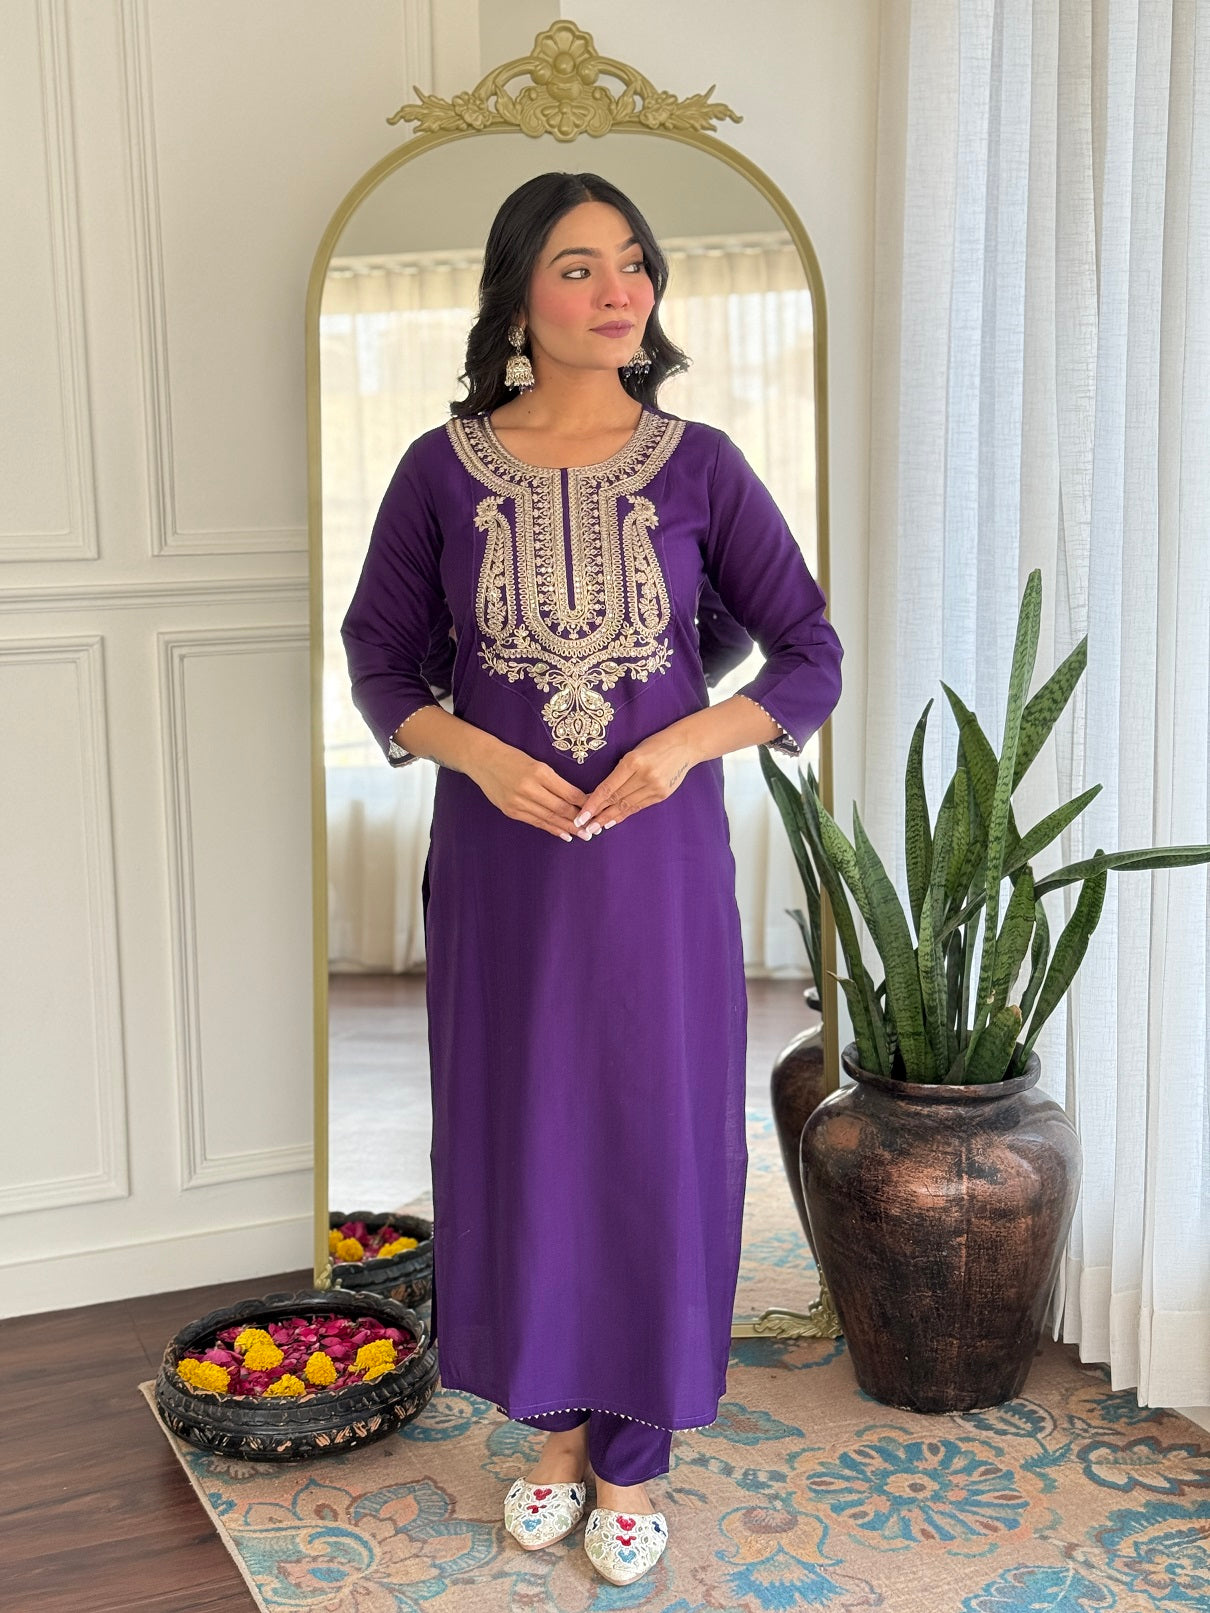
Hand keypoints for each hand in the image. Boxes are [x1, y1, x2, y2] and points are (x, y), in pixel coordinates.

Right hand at [471, 742, 593, 840]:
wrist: (483, 761)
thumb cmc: (513, 759)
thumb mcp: (537, 763)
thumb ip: (554, 781)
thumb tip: (576, 798)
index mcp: (539, 772)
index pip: (567, 792)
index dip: (583, 803)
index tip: (595, 810)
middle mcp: (529, 788)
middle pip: (560, 808)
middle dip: (578, 820)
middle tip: (592, 829)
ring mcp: (518, 801)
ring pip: (548, 818)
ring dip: (566, 828)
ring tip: (581, 835)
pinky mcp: (511, 811)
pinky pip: (535, 822)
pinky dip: (550, 829)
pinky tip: (563, 834)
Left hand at [572, 728, 698, 832]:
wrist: (685, 746)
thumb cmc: (654, 745)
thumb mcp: (634, 751)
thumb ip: (620, 771)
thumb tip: (599, 793)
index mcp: (633, 761)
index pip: (608, 787)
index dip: (593, 803)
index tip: (581, 815)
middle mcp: (644, 775)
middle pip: (616, 799)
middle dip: (598, 815)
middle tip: (583, 827)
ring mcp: (655, 787)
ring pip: (627, 806)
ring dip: (609, 818)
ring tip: (595, 828)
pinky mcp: (662, 794)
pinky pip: (639, 807)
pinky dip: (624, 815)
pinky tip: (613, 822)